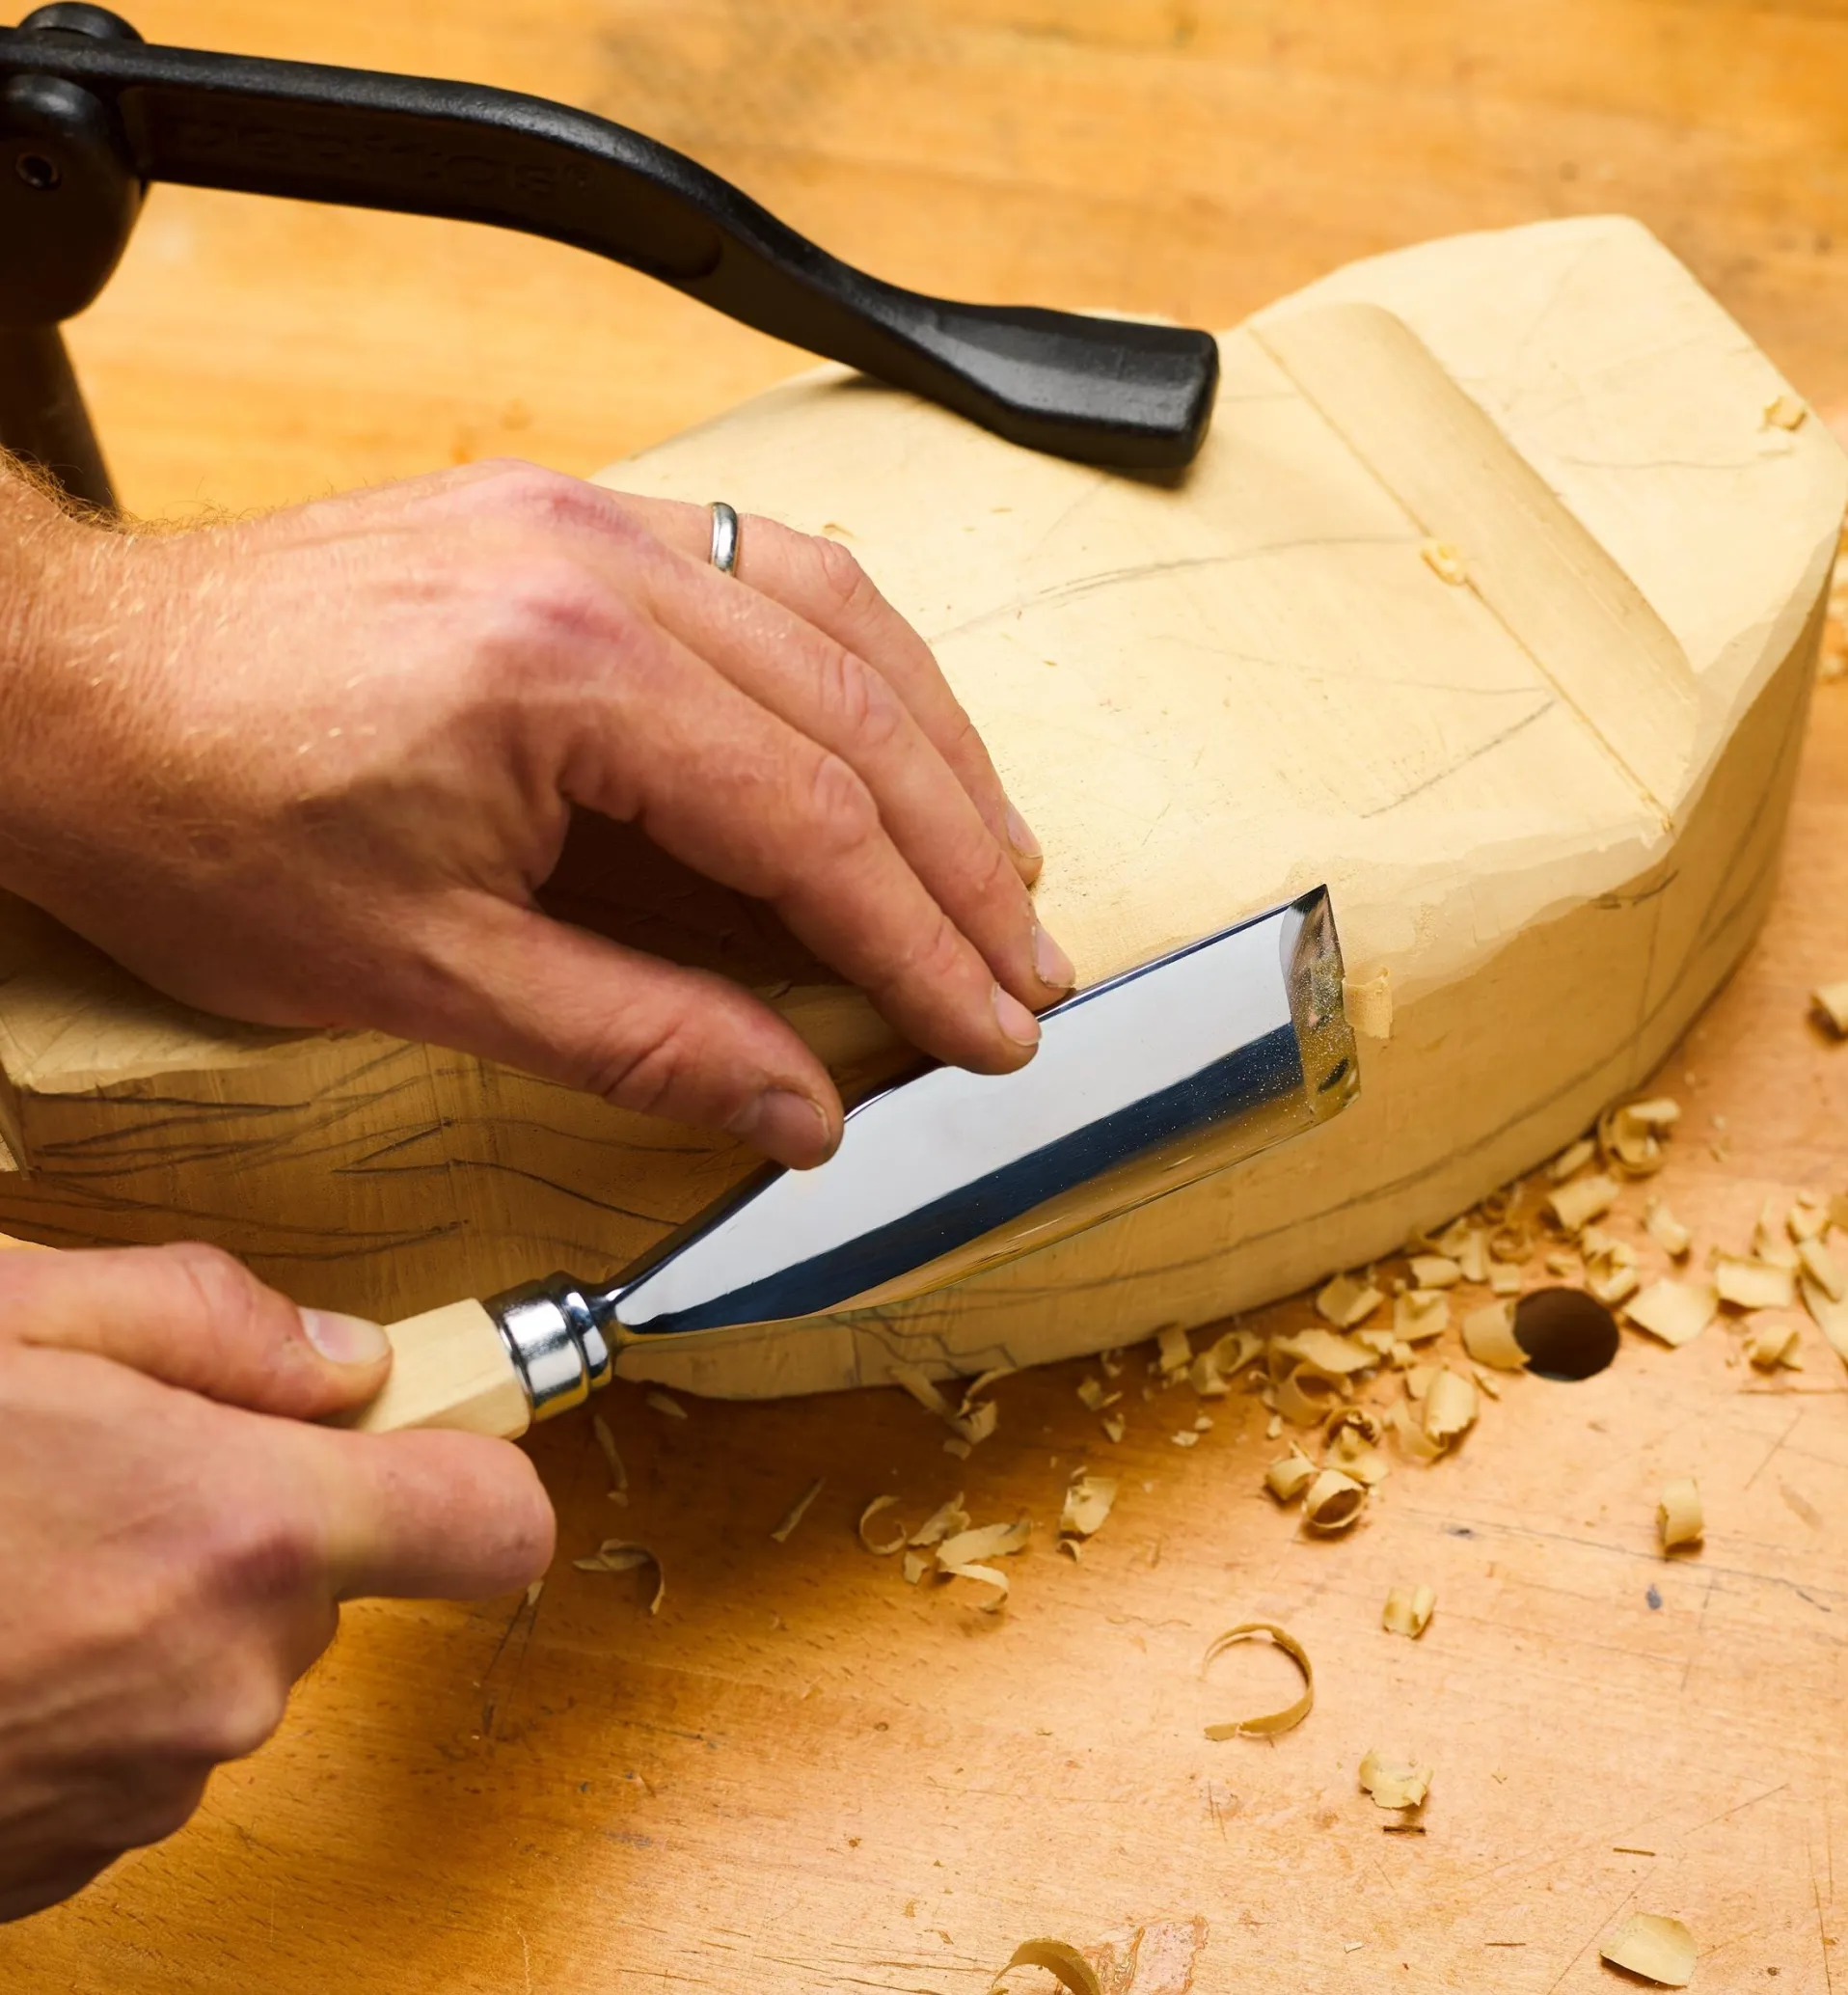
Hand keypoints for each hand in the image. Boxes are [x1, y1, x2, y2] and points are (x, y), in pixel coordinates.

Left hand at [0, 461, 1072, 1166]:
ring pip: (838, 618)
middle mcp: (601, 565)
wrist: (58, 679)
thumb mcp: (419, 970)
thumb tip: (800, 1107)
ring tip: (1002, 862)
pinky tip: (890, 729)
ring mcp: (588, 519)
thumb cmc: (199, 816)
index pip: (811, 820)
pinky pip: (766, 566)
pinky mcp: (565, 516)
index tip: (994, 1025)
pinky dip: (856, 661)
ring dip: (938, 747)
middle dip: (965, 856)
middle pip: (858, 713)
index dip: (921, 940)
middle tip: (1035, 965)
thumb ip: (638, 1034)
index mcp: (568, 673)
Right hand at [0, 1243, 552, 1921]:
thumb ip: (202, 1316)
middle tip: (91, 1466)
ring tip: (3, 1555)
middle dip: (239, 1520)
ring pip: (215, 1667)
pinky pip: (129, 1749)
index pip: (490, 1522)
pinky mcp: (53, 1870)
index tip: (424, 1434)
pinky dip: (74, 1695)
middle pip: (323, 1586)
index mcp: (239, 1533)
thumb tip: (341, 1358)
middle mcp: (221, 1684)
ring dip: (141, 1608)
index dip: (470, 1468)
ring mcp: (137, 1794)